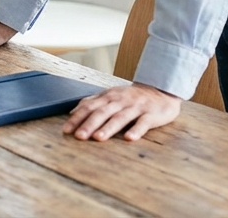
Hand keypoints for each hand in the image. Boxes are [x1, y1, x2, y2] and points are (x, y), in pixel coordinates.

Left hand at [63, 83, 181, 141]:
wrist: (160, 90)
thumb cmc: (131, 97)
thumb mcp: (110, 96)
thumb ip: (92, 102)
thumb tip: (72, 112)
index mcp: (108, 97)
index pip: (89, 107)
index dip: (77, 118)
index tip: (66, 130)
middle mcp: (120, 101)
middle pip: (102, 112)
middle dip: (89, 124)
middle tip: (79, 136)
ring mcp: (136, 107)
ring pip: (120, 117)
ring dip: (109, 128)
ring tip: (98, 138)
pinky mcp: (151, 114)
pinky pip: (143, 123)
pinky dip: (136, 130)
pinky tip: (129, 138)